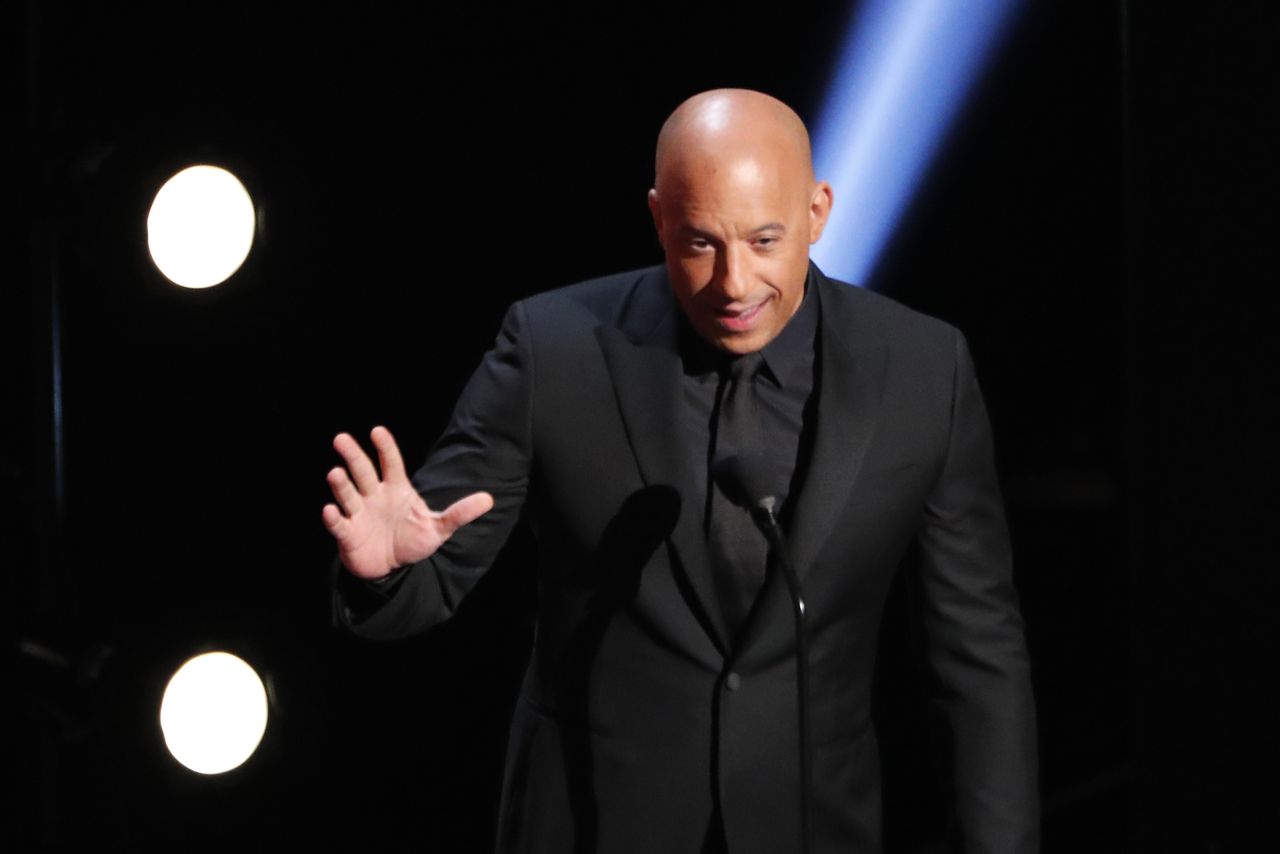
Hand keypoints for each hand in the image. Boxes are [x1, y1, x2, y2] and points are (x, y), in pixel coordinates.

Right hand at [322, 426, 493, 579]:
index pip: (390, 464)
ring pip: (348, 494)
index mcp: (396, 490)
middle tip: (341, 438)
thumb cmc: (412, 540)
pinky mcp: (347, 535)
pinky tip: (329, 510)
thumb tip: (489, 499)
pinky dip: (332, 518)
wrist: (391, 567)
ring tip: (335, 473)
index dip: (385, 448)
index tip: (377, 431)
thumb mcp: (438, 528)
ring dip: (341, 484)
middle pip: (362, 472)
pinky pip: (338, 524)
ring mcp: (359, 514)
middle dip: (353, 455)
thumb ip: (460, 513)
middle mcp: (374, 496)